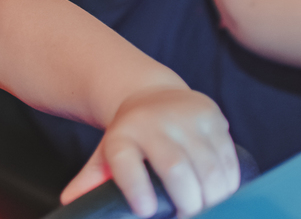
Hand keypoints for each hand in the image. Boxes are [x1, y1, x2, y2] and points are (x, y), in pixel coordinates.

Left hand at [60, 86, 238, 216]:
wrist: (151, 93)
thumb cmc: (129, 136)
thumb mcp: (106, 154)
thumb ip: (91, 180)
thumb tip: (70, 202)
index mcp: (122, 136)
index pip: (126, 162)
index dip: (136, 187)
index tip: (144, 210)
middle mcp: (153, 122)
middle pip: (175, 167)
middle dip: (187, 202)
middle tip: (187, 216)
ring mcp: (184, 116)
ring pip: (208, 165)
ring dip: (213, 197)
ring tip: (207, 209)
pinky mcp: (211, 114)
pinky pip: (228, 155)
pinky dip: (230, 182)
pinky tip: (223, 195)